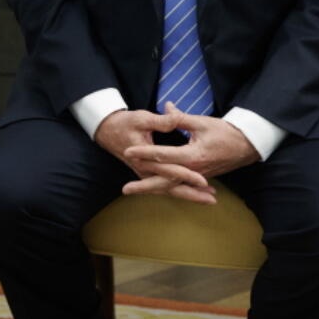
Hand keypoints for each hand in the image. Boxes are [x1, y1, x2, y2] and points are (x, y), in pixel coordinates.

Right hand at [95, 107, 214, 204]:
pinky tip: (195, 193)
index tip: (203, 180)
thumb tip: (176, 118)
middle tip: (212, 199)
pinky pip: (165, 187)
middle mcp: (145, 170)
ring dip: (189, 196)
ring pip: (169, 190)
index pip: (168, 170)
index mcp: (144, 158)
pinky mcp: (148, 174)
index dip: (186, 175)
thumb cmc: (124, 123)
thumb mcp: (141, 118)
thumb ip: (161, 121)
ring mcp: (145, 174)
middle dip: (192, 194)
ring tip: (210, 200)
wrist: (106, 131)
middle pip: (171, 187)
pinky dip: (180, 191)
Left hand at [121, 102, 258, 204]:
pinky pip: (180, 186)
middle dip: (144, 186)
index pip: (163, 156)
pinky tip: (154, 191)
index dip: (144, 153)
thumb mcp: (201, 122)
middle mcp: (193, 171)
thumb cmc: (225, 132)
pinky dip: (166, 189)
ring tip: (133, 192)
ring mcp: (197, 177)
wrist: (247, 145)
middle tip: (124, 189)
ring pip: (171, 187)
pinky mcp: (200, 178)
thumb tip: (165, 106)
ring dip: (152, 190)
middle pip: (164, 181)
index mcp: (192, 156)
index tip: (127, 151)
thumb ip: (179, 118)